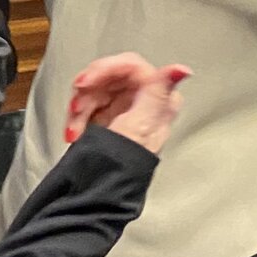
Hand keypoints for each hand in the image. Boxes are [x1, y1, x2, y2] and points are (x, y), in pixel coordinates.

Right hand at [64, 53, 189, 154]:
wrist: (100, 189)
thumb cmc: (123, 163)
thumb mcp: (141, 126)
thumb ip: (158, 92)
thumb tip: (181, 70)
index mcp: (158, 98)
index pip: (131, 66)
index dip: (105, 70)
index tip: (87, 82)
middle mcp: (144, 100)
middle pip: (109, 75)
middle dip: (88, 92)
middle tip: (77, 106)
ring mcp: (125, 108)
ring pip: (95, 89)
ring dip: (80, 108)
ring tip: (75, 128)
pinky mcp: (107, 116)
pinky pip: (87, 103)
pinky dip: (77, 117)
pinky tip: (75, 131)